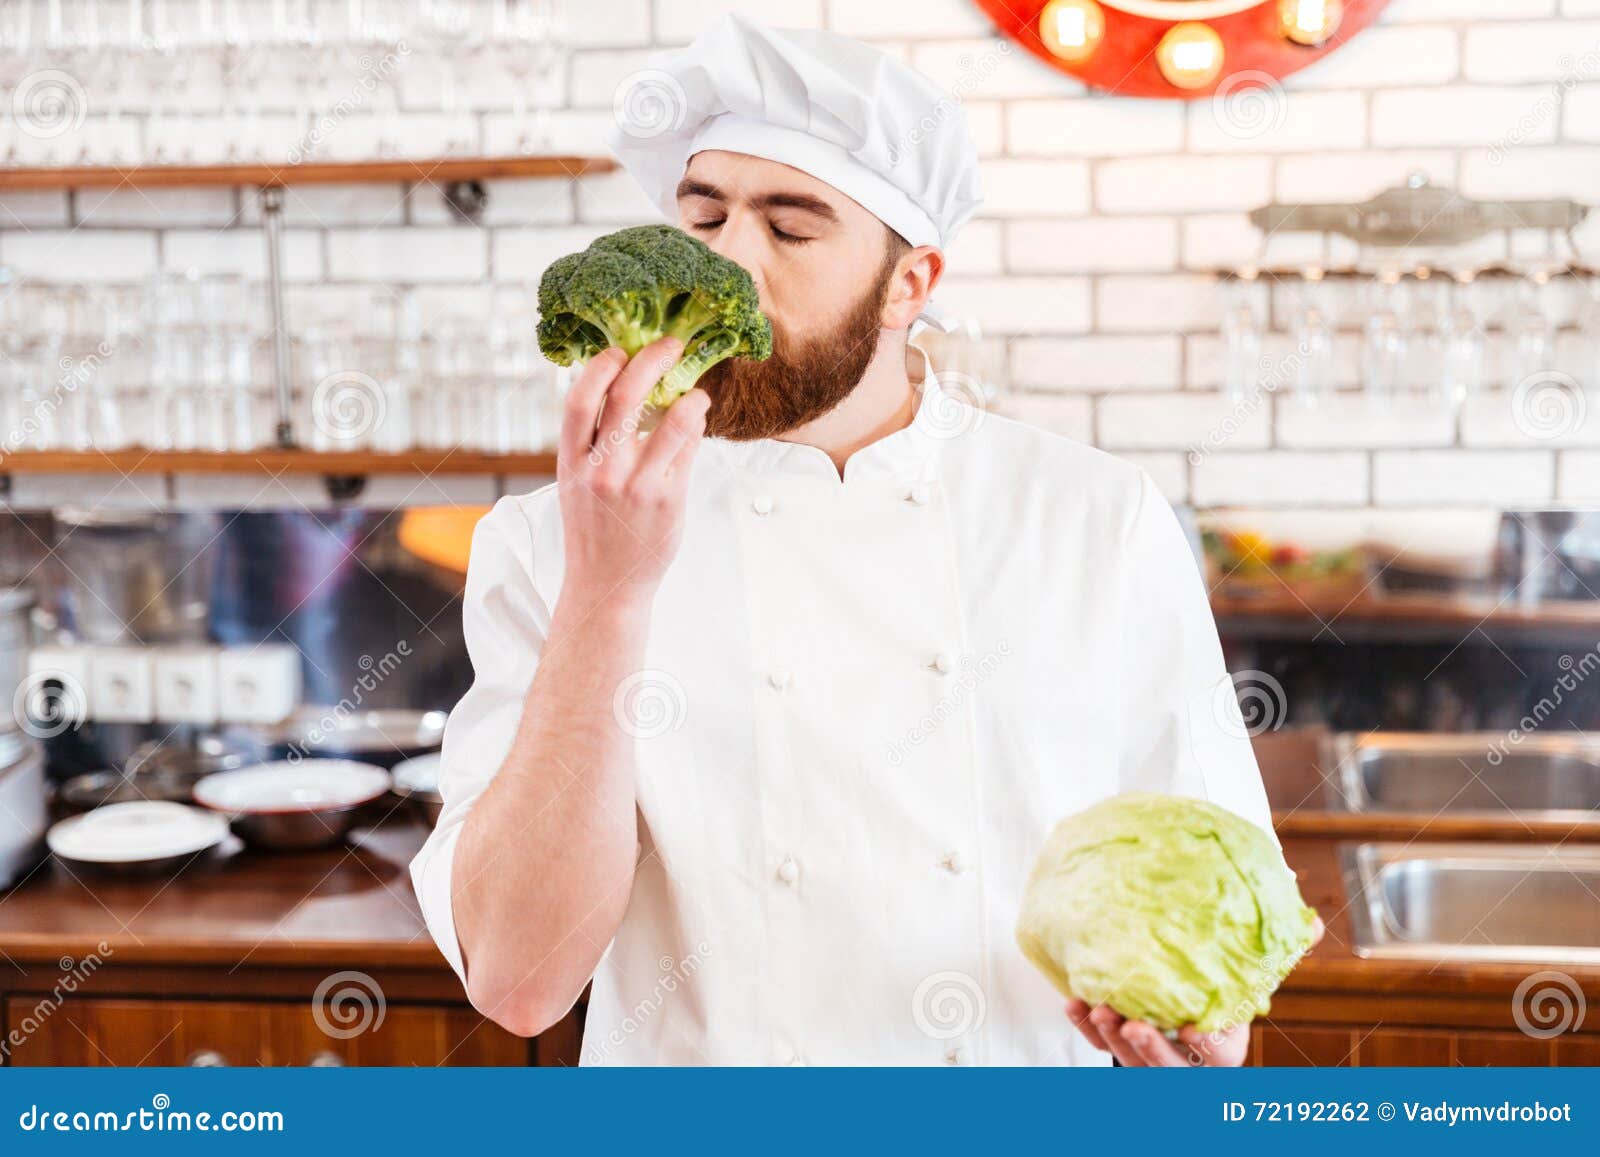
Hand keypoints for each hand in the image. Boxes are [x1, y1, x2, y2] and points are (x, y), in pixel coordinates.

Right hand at [556, 338, 709, 607]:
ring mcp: (635, 486)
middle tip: (670, 346)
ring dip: (689, 396)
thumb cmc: (593, 529)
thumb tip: (620, 390)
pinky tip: (697, 423)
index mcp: (570, 462)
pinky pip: (688, 449)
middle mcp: (600, 471)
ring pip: (670, 421)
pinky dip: (695, 428)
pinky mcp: (667, 500)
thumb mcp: (575, 483)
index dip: (600, 367)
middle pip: (626, 396)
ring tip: (697, 393)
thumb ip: (590, 443)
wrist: (606, 586)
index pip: (580, 400)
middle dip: (651, 360)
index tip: (619, 351)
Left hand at [1066, 915, 1325, 1067]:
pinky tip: (1075, 1004)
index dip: (1205, 1046)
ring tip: (1100, 1011)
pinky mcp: (1124, 1045)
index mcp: (1227, 1044)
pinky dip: (1086, 1030)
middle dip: (1149, 1051)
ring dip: (1113, 1041)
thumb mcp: (1254, 965)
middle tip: (1132, 1024)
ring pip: (1131, 1063)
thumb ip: (1280, 947)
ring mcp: (1154, 1056)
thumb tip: (1313, 922)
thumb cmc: (1227, 974)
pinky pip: (1102, 1046)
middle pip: (1169, 1069)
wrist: (1192, 979)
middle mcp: (1189, 1059)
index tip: (1190, 1029)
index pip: (1219, 1055)